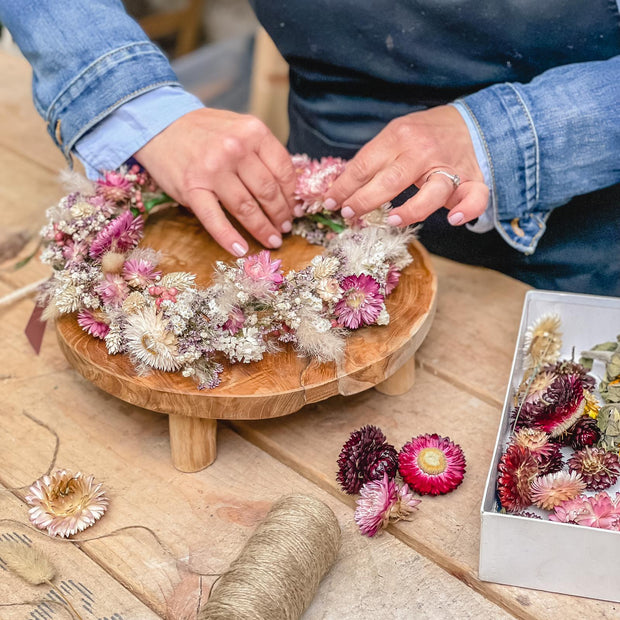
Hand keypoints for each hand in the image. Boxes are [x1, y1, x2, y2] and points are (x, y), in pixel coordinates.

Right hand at [134, 108, 296, 256]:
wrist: (159, 125)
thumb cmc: (204, 131)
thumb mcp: (239, 128)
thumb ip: (261, 152)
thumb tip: (288, 188)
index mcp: (252, 131)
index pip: (283, 170)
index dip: (291, 195)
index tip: (294, 209)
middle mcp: (234, 149)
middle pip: (267, 192)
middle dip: (280, 216)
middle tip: (285, 229)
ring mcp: (212, 170)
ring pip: (247, 208)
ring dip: (263, 229)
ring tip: (271, 240)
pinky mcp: (192, 189)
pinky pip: (215, 220)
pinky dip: (229, 238)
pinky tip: (241, 250)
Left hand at [323, 105, 488, 226]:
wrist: (473, 121)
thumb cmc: (425, 134)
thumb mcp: (396, 135)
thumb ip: (374, 158)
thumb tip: (344, 186)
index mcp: (399, 137)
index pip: (365, 164)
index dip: (344, 186)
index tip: (330, 202)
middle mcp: (423, 152)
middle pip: (391, 180)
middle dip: (365, 200)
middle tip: (349, 214)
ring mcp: (449, 167)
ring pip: (432, 191)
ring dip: (411, 209)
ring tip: (391, 220)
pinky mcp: (472, 180)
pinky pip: (474, 197)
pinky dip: (466, 209)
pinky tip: (453, 219)